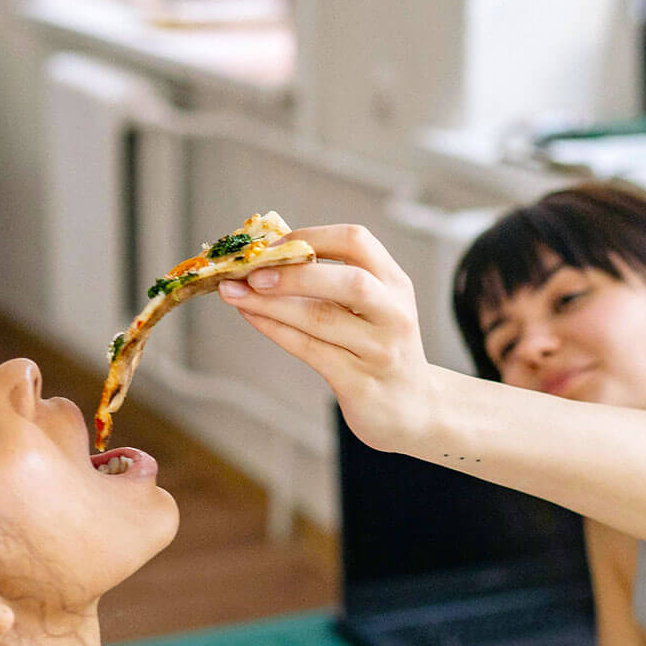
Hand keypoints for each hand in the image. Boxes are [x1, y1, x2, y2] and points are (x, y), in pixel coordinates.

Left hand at [218, 223, 438, 452]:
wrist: (412, 408)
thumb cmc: (380, 349)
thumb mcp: (375, 307)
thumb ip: (334, 282)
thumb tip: (268, 257)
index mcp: (395, 284)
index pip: (357, 242)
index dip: (312, 237)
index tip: (273, 244)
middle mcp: (393, 314)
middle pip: (348, 281)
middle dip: (293, 273)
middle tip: (250, 272)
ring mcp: (379, 350)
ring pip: (321, 318)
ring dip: (270, 302)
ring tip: (233, 292)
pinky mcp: (359, 382)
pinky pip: (310, 349)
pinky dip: (275, 329)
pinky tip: (251, 316)